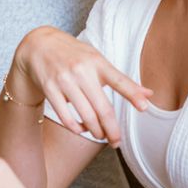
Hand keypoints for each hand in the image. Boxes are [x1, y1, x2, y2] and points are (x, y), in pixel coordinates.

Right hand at [13, 26, 151, 146]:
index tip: (144, 108)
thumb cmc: (74, 54)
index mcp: (96, 62)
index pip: (119, 79)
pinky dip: (76, 128)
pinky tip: (81, 129)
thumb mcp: (97, 60)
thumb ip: (121, 79)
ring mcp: (64, 80)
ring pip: (85, 115)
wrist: (39, 45)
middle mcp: (81, 71)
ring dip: (96, 131)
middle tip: (116, 142)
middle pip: (102, 108)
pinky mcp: (50, 89)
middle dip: (112, 130)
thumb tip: (149, 95)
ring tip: (100, 135)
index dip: (132, 94)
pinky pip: (65, 116)